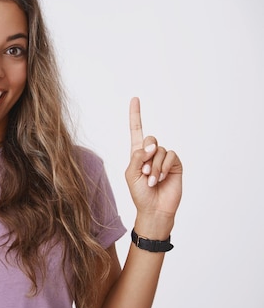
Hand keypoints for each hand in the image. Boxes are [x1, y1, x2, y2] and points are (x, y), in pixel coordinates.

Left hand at [125, 98, 181, 236]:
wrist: (154, 209)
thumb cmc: (140, 194)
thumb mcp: (131, 174)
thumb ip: (137, 157)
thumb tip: (151, 145)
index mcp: (137, 154)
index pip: (137, 130)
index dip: (136, 115)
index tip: (135, 99)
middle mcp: (151, 153)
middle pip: (150, 138)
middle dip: (146, 155)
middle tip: (145, 172)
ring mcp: (164, 158)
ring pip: (160, 149)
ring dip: (154, 166)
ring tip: (152, 180)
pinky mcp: (175, 164)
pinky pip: (170, 155)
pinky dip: (164, 167)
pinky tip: (161, 178)